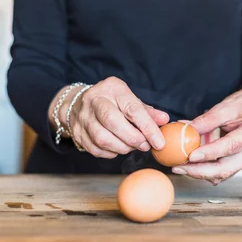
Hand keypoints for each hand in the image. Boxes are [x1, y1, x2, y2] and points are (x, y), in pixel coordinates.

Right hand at [50, 77, 168, 157]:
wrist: (79, 103)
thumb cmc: (111, 102)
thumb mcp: (129, 99)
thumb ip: (147, 111)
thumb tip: (164, 120)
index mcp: (112, 88)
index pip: (132, 109)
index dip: (148, 128)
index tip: (159, 142)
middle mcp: (94, 101)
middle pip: (113, 123)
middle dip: (133, 139)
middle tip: (145, 146)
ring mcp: (82, 117)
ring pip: (102, 139)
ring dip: (122, 148)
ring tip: (133, 146)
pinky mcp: (77, 133)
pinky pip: (95, 149)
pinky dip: (111, 153)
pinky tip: (118, 148)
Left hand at [172, 85, 241, 184]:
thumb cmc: (240, 107)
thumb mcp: (224, 107)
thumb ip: (207, 120)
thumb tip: (186, 130)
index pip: (229, 146)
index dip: (209, 153)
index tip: (190, 156)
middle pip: (226, 168)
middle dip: (200, 171)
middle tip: (179, 167)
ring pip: (222, 174)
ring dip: (199, 173)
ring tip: (179, 167)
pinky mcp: (239, 166)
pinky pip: (220, 173)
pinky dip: (204, 171)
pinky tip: (189, 166)